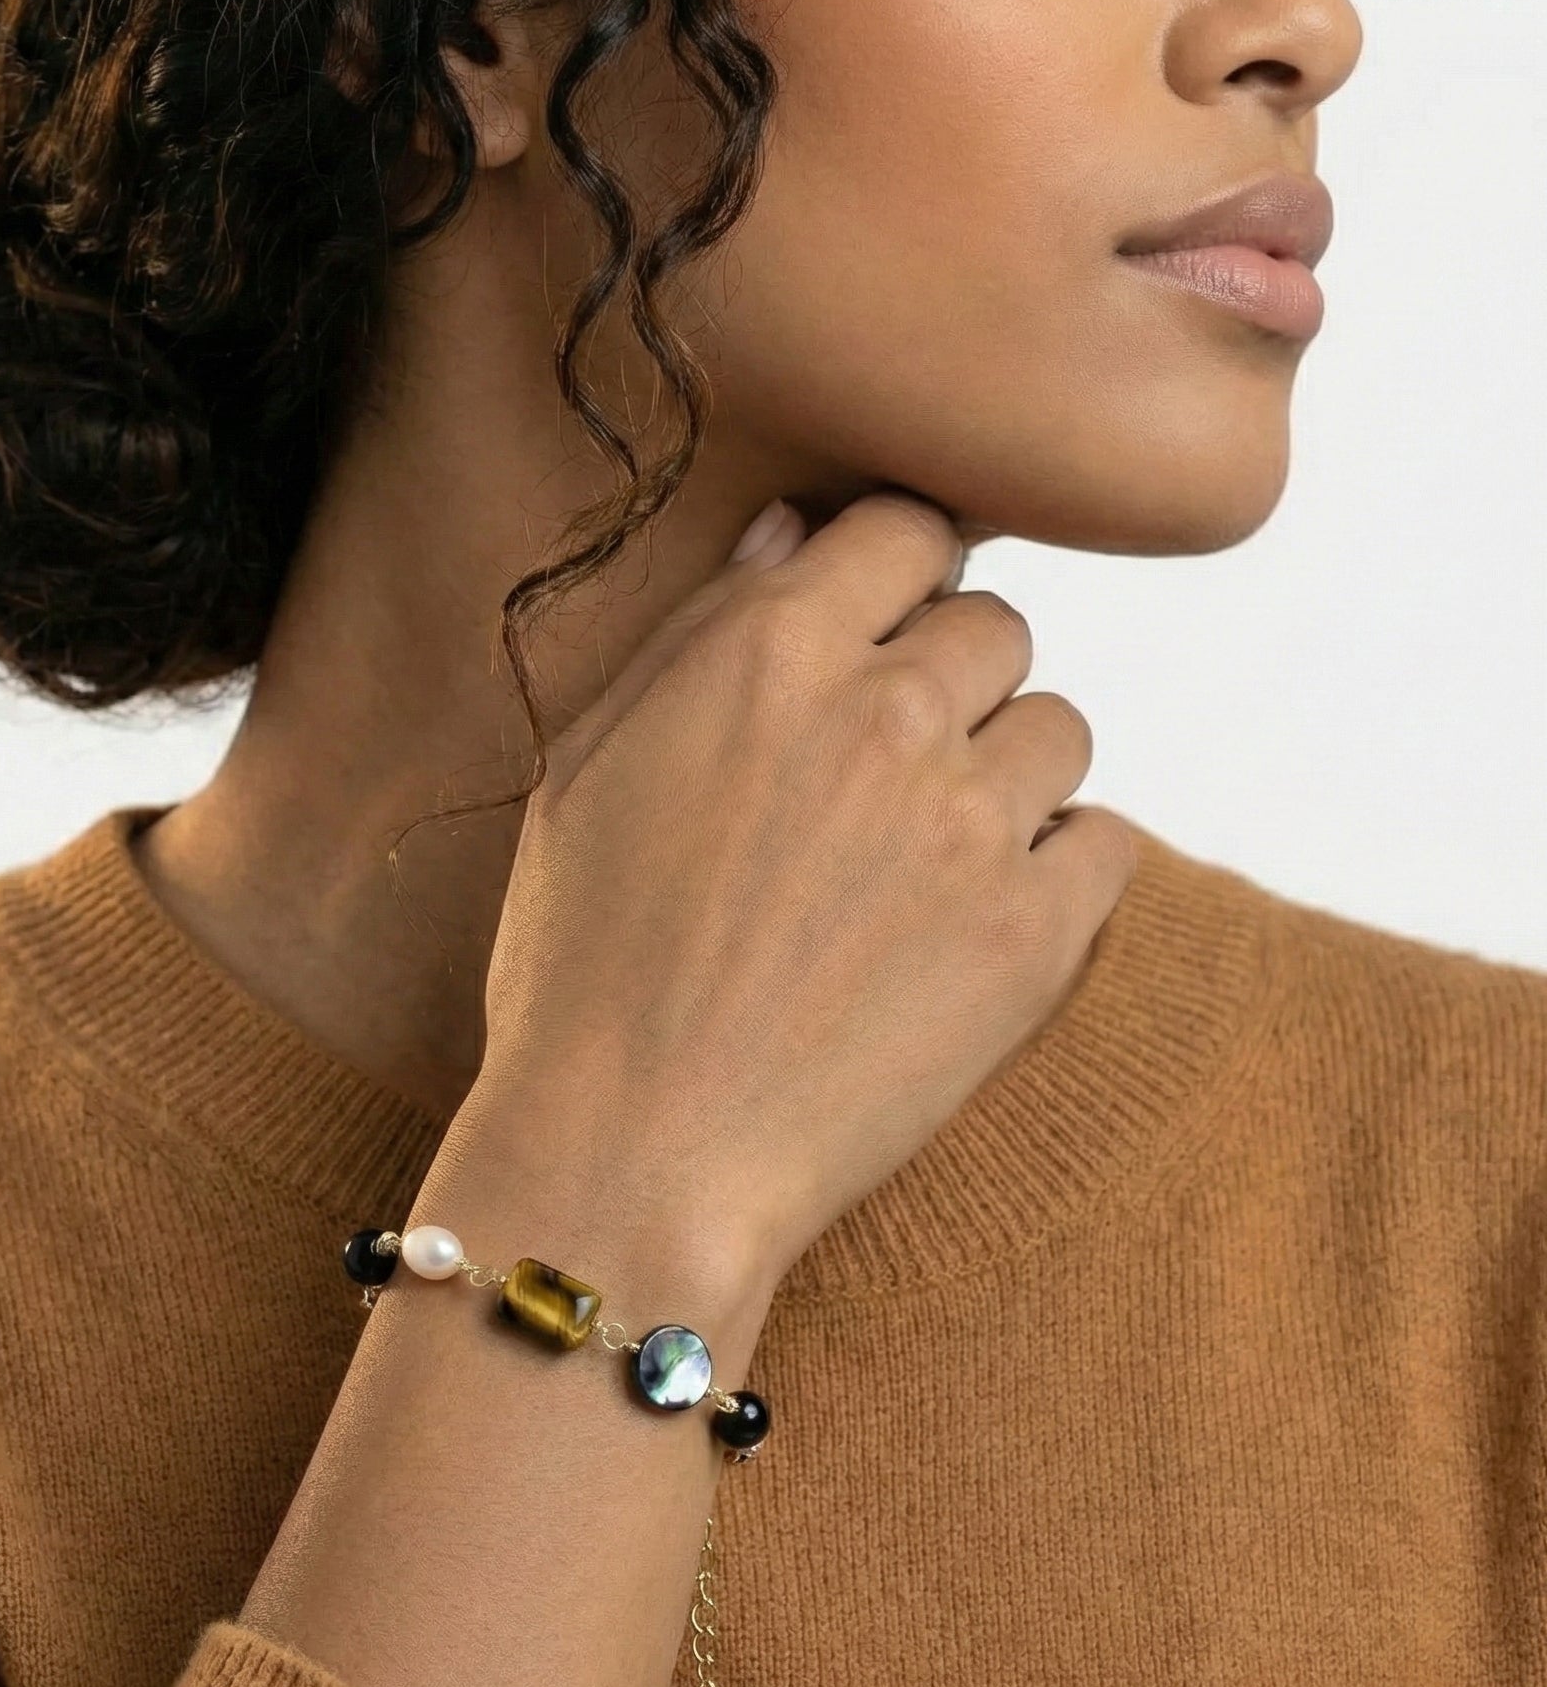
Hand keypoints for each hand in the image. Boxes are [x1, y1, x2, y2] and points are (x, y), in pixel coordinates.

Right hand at [457, 490, 1136, 1298]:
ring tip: (924, 867)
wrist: (631, 1158)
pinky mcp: (1035, 933)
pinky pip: (1108, 842)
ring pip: (1061, 729)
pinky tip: (980, 920)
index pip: (907, 528)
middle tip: (883, 782)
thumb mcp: (585, 774)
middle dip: (951, 683)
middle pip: (996, 626)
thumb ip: (698, 636)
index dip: (898, 578)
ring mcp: (971, 822)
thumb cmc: (579, 970)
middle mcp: (887, 711)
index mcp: (770, 653)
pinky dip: (1062, 869)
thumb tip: (795, 532)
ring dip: (1007, 776)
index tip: (880, 638)